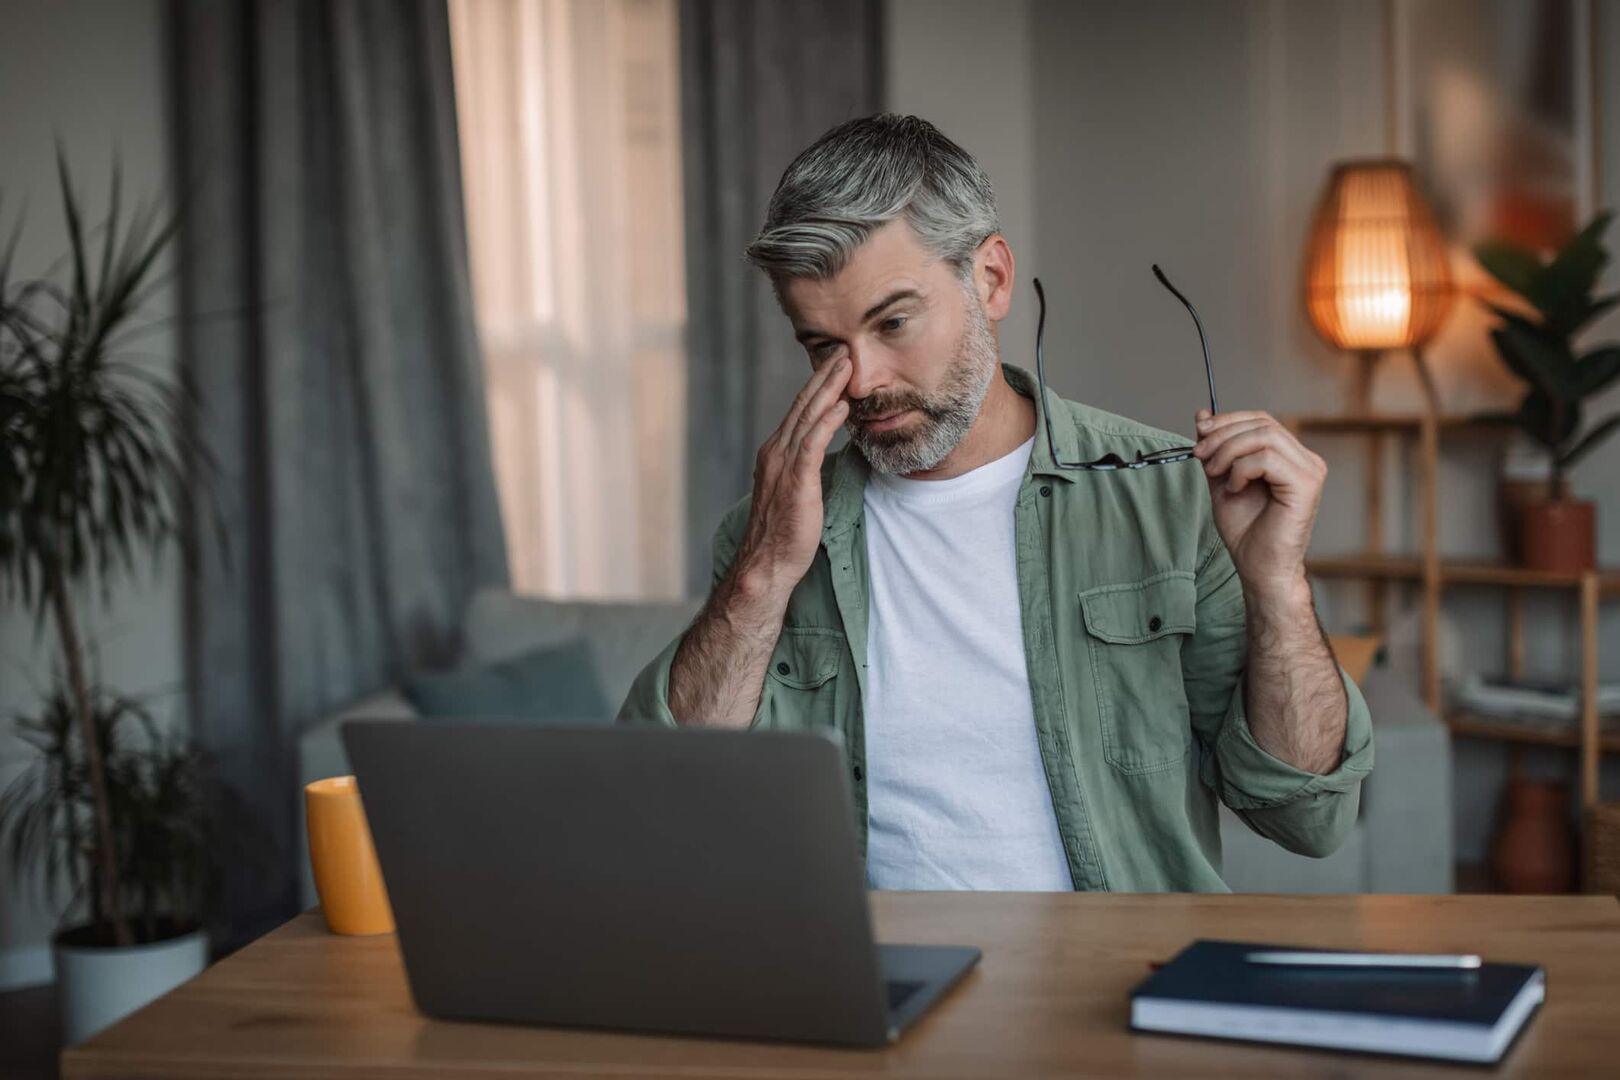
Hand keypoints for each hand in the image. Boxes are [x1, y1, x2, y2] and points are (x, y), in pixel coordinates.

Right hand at [733, 354, 852, 598]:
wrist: (766, 564)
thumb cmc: (783, 534)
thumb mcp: (795, 491)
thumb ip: (804, 467)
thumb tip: (821, 453)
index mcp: (775, 452)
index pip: (799, 410)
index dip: (818, 385)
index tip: (836, 364)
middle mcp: (776, 452)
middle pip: (803, 405)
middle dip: (824, 376)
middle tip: (844, 350)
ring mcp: (784, 465)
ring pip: (808, 417)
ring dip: (828, 389)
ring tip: (847, 366)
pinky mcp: (795, 481)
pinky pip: (812, 444)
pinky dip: (826, 422)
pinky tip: (842, 406)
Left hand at [1193, 409, 1325, 602]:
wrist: (1259, 568)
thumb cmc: (1246, 530)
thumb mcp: (1221, 480)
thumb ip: (1215, 449)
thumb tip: (1202, 415)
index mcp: (1290, 457)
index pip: (1261, 420)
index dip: (1228, 420)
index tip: (1199, 434)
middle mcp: (1306, 460)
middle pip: (1262, 423)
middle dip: (1222, 435)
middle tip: (1199, 455)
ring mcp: (1310, 471)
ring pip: (1264, 436)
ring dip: (1228, 451)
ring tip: (1215, 474)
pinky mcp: (1306, 485)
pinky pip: (1267, 459)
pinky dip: (1241, 470)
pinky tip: (1235, 489)